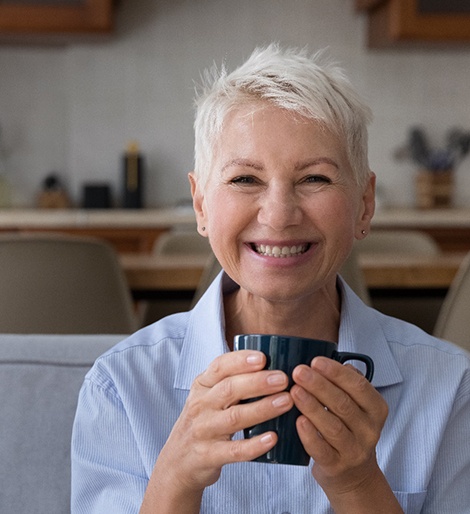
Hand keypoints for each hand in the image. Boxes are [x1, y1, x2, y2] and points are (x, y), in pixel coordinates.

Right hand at [153, 350, 293, 493]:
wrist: (176, 462)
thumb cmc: (203, 421)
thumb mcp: (208, 396)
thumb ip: (231, 381)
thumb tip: (272, 363)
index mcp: (202, 386)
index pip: (220, 366)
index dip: (241, 360)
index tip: (263, 357)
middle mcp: (200, 405)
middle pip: (230, 389)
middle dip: (258, 382)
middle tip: (283, 379)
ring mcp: (203, 431)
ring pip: (234, 417)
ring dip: (262, 408)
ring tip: (286, 401)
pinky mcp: (209, 455)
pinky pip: (234, 450)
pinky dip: (254, 445)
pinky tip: (273, 438)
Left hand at [291, 357, 388, 498]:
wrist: (352, 473)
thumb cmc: (348, 428)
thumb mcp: (355, 404)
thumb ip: (344, 383)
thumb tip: (323, 362)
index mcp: (375, 408)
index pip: (358, 386)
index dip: (336, 372)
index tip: (315, 361)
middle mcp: (369, 430)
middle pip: (343, 404)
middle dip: (319, 385)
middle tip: (299, 372)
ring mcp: (354, 450)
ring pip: (333, 426)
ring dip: (312, 407)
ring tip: (295, 391)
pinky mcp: (337, 466)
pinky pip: (322, 450)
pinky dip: (310, 435)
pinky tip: (298, 421)